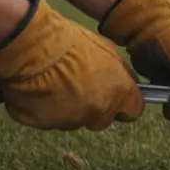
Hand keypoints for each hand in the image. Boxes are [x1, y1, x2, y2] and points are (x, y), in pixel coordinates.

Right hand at [0, 0, 144, 130]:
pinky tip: (41, 92)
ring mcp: (72, 120)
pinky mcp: (46, 124)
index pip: (133, 111)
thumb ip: (119, 73)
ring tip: (58, 88)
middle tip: (82, 90)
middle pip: (103, 120)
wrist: (36, 50)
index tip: (118, 99)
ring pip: (75, 121)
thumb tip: (123, 81)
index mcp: (119, 93)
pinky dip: (47, 110)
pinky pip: (50, 121)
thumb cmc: (74, 44)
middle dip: (96, 110)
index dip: (125, 106)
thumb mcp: (109, 51)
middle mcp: (99, 112)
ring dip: (71, 110)